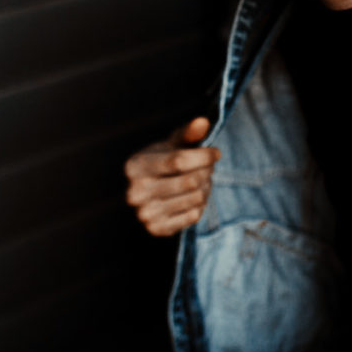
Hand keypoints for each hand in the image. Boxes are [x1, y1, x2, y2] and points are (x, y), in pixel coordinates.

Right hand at [125, 116, 219, 235]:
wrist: (150, 190)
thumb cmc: (164, 161)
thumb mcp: (174, 143)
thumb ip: (189, 133)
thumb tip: (203, 122)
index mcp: (135, 166)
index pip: (179, 161)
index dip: (204, 156)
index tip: (216, 153)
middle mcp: (135, 192)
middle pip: (190, 181)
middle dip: (207, 171)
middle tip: (209, 167)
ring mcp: (144, 213)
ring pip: (195, 198)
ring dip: (206, 188)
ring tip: (202, 181)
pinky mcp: (156, 229)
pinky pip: (194, 216)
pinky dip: (201, 205)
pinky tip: (194, 197)